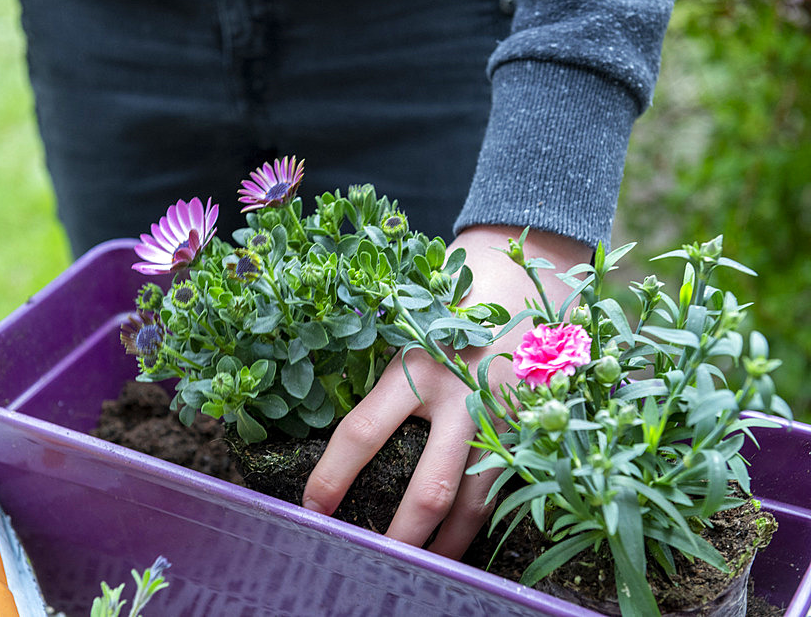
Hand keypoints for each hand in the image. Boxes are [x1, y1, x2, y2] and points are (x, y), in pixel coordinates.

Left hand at [302, 225, 591, 557]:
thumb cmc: (449, 301)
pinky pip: (506, 483)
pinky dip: (485, 520)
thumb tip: (348, 440)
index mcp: (417, 364)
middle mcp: (461, 394)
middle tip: (372, 560)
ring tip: (425, 569)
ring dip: (450, 546)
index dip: (332, 476)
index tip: (312, 508)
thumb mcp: (408, 328)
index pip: (363, 431)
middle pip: (428, 487)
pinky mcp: (531, 426)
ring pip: (477, 500)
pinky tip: (466, 542)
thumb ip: (388, 377)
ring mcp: (503, 415)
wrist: (525, 274)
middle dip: (400, 535)